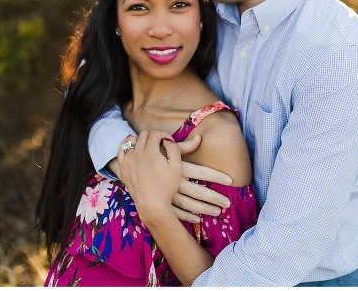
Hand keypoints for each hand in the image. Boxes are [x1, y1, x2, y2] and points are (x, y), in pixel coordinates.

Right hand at [112, 134, 232, 222]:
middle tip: (228, 204)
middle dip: (214, 198)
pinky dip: (187, 216)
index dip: (217, 176)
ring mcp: (168, 193)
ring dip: (204, 209)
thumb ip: (183, 146)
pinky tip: (198, 219)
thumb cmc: (150, 154)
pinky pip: (176, 211)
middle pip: (198, 192)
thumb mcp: (166, 149)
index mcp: (179, 168)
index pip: (202, 172)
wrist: (127, 165)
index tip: (231, 181)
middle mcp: (175, 182)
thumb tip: (200, 139)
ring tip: (218, 213)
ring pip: (189, 204)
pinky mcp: (161, 201)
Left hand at [117, 130, 181, 220]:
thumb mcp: (177, 166)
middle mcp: (136, 153)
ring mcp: (127, 160)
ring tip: (147, 147)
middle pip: (143, 135)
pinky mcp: (122, 168)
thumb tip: (167, 140)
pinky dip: (126, 146)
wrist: (152, 204)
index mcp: (150, 151)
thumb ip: (174, 149)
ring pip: (131, 140)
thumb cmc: (166, 187)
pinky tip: (132, 150)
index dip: (164, 135)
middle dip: (153, 137)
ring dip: (140, 140)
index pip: (155, 133)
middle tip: (159, 145)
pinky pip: (120, 150)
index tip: (168, 142)